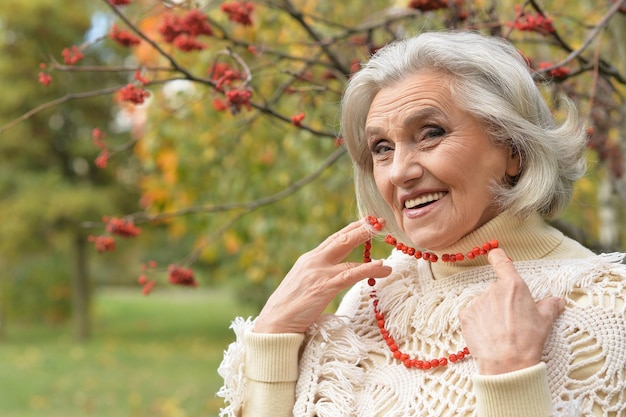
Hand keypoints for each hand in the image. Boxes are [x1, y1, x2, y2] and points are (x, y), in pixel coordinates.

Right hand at [253, 218, 391, 333]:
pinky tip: (381, 266)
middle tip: (378, 219)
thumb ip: (318, 276)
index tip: (366, 221)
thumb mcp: (303, 284)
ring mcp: (318, 273)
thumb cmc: (290, 309)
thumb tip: (336, 276)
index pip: (333, 239)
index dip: (351, 229)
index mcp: (309, 259)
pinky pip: (350, 274)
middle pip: (341, 238)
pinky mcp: (324, 287)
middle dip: (360, 227)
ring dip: (367, 242)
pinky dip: (368, 268)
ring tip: (385, 236)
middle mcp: (313, 261)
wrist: (274, 323)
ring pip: (347, 251)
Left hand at [458, 248, 564, 374]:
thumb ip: (550, 305)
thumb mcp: (545, 320)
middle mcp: (492, 289)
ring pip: (483, 303)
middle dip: (501, 301)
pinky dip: (477, 322)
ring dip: (489, 313)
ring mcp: (477, 302)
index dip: (498, 257)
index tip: (496, 255)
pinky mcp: (465, 315)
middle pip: (495, 289)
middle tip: (510, 320)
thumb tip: (558, 300)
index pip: (500, 261)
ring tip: (499, 331)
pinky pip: (471, 315)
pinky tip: (486, 334)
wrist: (508, 363)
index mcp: (513, 285)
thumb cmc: (529, 340)